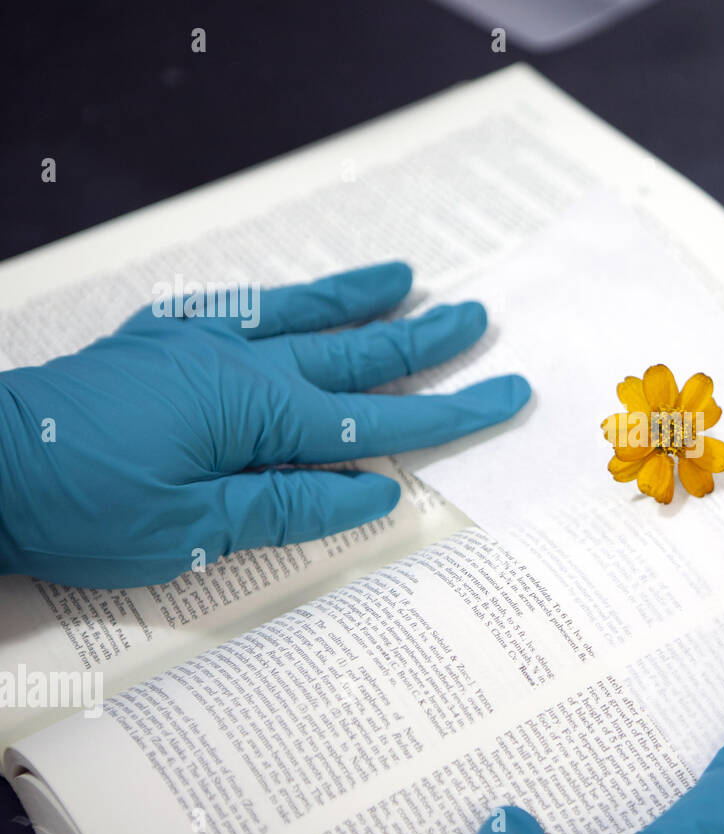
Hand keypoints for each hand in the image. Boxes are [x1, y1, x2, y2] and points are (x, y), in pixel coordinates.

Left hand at [0, 262, 528, 587]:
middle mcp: (240, 366)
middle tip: (478, 318)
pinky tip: (295, 297)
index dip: (451, 411)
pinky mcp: (162, 343)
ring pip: (302, 317)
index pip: (380, 419)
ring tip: (408, 277)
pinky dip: (280, 301)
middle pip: (354, 354)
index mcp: (259, 415)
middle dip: (423, 340)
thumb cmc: (80, 502)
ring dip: (359, 300)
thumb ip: (290, 508)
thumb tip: (374, 495)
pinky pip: (239, 309)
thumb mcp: (194, 530)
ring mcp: (199, 346)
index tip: (506, 393)